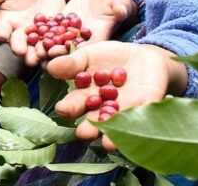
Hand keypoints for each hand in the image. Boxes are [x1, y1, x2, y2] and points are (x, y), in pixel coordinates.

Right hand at [0, 0, 65, 66]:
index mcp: (6, 26)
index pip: (0, 32)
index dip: (0, 34)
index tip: (1, 35)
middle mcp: (20, 35)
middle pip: (18, 44)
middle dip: (20, 48)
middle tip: (23, 53)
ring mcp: (37, 38)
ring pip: (36, 48)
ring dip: (38, 52)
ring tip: (41, 55)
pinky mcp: (54, 37)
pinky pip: (55, 44)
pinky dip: (58, 47)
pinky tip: (61, 48)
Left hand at [27, 0, 136, 60]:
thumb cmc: (116, 0)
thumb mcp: (119, 2)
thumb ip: (119, 7)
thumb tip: (121, 9)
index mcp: (99, 38)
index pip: (87, 48)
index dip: (75, 51)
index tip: (62, 53)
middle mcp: (82, 40)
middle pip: (68, 49)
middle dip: (55, 53)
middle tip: (40, 56)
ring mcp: (70, 34)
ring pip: (56, 42)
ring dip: (44, 47)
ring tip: (30, 49)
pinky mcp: (62, 26)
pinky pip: (49, 29)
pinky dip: (39, 32)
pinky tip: (27, 33)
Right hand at [46, 42, 183, 150]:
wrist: (142, 54)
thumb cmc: (110, 57)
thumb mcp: (89, 55)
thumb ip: (72, 63)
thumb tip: (51, 66)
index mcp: (87, 97)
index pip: (75, 104)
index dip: (69, 107)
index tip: (62, 109)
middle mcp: (104, 109)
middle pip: (94, 121)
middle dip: (89, 127)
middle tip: (84, 132)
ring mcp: (125, 110)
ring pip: (117, 123)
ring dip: (112, 134)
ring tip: (107, 143)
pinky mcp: (147, 105)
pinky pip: (142, 114)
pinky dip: (138, 120)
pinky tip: (135, 123)